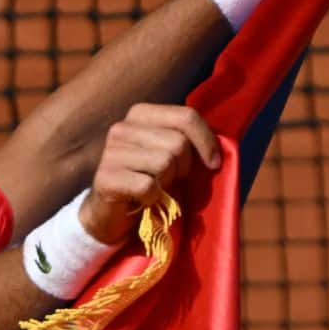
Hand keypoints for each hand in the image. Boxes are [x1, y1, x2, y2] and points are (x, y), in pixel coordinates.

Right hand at [77, 104, 221, 245]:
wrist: (111, 215)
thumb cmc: (148, 182)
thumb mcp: (170, 156)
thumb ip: (189, 142)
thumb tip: (223, 144)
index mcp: (141, 114)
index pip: (186, 116)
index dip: (206, 141)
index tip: (214, 164)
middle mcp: (123, 128)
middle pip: (178, 143)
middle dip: (183, 168)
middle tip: (171, 181)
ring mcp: (110, 151)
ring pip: (164, 163)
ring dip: (167, 183)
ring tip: (156, 188)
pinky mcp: (105, 178)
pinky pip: (148, 186)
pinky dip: (152, 199)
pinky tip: (143, 201)